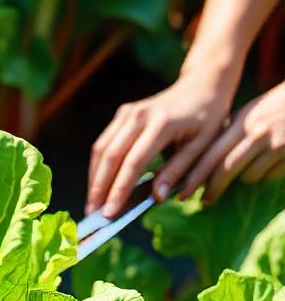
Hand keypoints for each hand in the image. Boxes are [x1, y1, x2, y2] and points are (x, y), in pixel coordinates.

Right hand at [85, 66, 236, 216]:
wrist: (203, 85)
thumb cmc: (207, 120)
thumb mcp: (202, 147)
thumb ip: (179, 171)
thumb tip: (157, 197)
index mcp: (163, 124)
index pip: (134, 162)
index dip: (119, 190)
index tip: (110, 213)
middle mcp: (140, 115)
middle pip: (110, 155)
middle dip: (99, 188)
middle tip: (92, 215)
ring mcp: (128, 112)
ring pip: (101, 148)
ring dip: (94, 178)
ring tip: (92, 204)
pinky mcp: (123, 113)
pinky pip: (104, 142)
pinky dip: (98, 166)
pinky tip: (99, 185)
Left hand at [173, 80, 284, 204]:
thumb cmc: (278, 105)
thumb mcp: (252, 112)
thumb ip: (231, 132)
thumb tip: (206, 161)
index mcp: (243, 122)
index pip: (212, 154)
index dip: (196, 176)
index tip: (183, 192)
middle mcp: (258, 134)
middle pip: (226, 169)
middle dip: (212, 189)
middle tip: (204, 201)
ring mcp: (277, 146)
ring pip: (249, 176)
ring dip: (246, 176)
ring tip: (252, 163)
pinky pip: (270, 175)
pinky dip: (268, 173)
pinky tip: (274, 158)